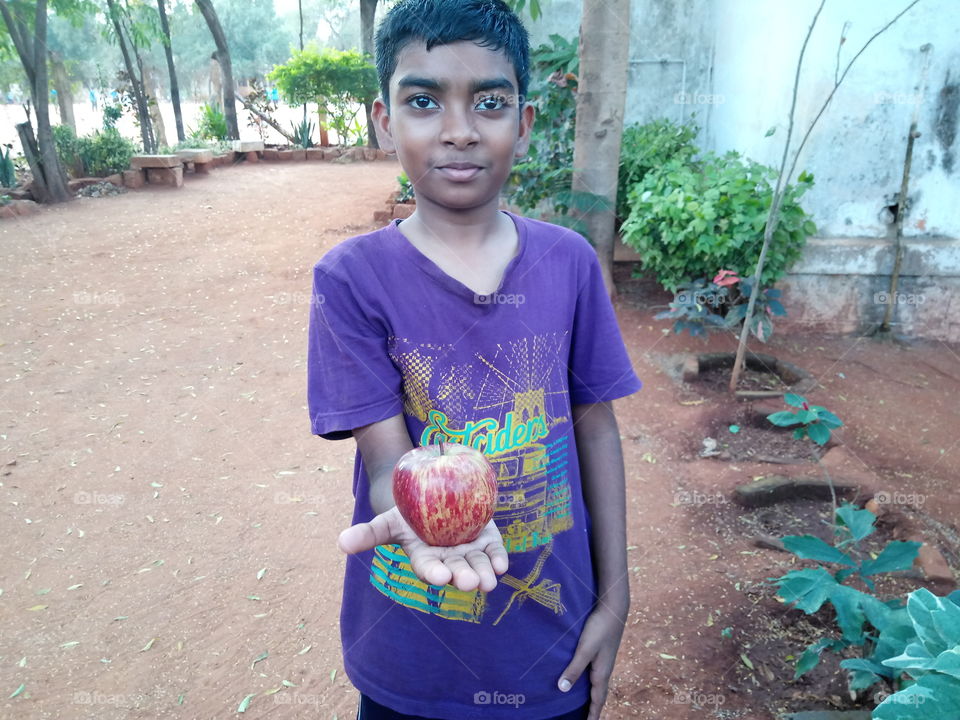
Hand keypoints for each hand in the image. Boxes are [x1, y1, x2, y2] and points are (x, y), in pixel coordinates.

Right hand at [337, 508, 508, 592]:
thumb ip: (367, 534)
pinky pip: (493, 552)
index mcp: (425, 558)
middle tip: (470, 583)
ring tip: (489, 582)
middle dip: (463, 576)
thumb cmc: (407, 516)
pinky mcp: (485, 541)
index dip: (434, 572)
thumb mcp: (387, 522)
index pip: (429, 568)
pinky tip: (502, 565)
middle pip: (456, 570)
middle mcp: (448, 559)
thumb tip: (341, 543)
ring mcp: (468, 551)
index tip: (440, 576)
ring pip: (477, 564)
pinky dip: (498, 559)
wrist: (433, 499)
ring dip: (484, 573)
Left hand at [557, 602, 627, 719]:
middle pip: (600, 694)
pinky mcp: (602, 651)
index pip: (598, 700)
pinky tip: (586, 677)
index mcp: (602, 673)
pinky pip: (597, 673)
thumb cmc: (599, 628)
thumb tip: (562, 689)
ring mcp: (604, 660)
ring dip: (593, 695)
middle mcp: (605, 669)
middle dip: (594, 707)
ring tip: (587, 703)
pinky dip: (592, 682)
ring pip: (598, 683)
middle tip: (588, 718)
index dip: (593, 713)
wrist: (614, 608)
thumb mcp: (585, 649)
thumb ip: (574, 668)